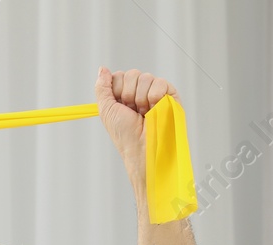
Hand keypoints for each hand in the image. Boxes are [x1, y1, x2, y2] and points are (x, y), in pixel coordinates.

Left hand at [95, 67, 177, 183]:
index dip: (117, 91)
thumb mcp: (107, 110)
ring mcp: (155, 92)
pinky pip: (160, 82)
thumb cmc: (125, 134)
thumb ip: (102, 88)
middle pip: (132, 74)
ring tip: (144, 113)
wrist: (141, 148)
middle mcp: (140, 91)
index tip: (120, 107)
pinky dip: (155, 97)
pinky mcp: (170, 95)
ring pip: (145, 77)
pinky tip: (154, 109)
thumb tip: (103, 68)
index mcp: (125, 94)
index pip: (119, 76)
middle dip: (128, 95)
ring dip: (141, 99)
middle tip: (133, 112)